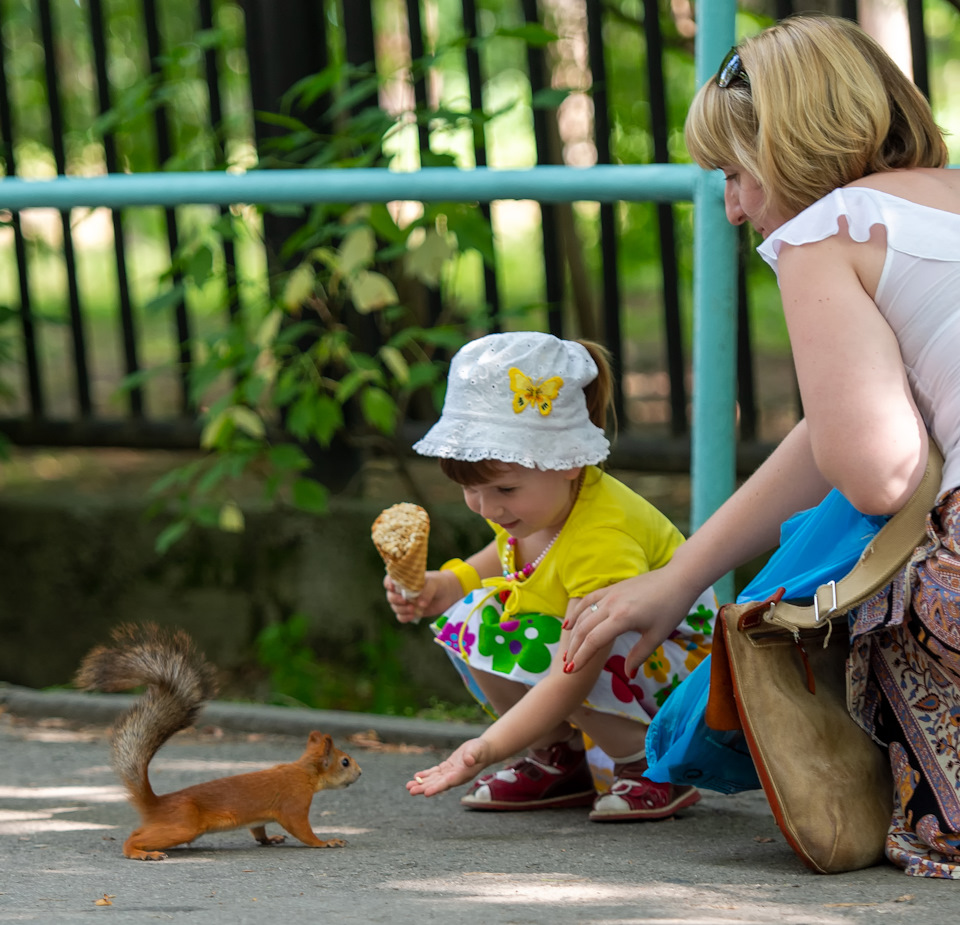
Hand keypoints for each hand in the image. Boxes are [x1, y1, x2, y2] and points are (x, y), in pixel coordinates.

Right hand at [384, 570, 460, 623]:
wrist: (447, 594)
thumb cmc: (438, 583)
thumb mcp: (433, 584)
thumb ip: (427, 592)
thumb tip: (420, 604)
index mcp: (404, 579)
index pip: (390, 580)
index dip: (388, 583)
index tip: (393, 588)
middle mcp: (402, 591)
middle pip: (390, 596)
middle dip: (395, 600)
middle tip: (405, 601)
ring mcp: (405, 602)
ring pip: (395, 607)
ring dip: (401, 610)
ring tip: (412, 610)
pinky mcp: (410, 612)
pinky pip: (401, 617)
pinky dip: (404, 618)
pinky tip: (412, 616)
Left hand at [406, 737, 492, 796]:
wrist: (483, 751)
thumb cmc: (482, 750)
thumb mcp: (478, 750)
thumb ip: (473, 755)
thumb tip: (468, 761)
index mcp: (462, 775)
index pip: (447, 783)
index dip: (437, 788)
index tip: (426, 793)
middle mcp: (455, 777)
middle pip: (437, 784)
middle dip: (424, 788)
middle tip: (411, 791)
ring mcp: (450, 773)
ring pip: (434, 780)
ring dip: (421, 783)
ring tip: (408, 786)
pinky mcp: (448, 768)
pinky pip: (435, 773)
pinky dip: (426, 775)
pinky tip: (417, 777)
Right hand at [564, 568, 697, 676]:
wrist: (677, 579)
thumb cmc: (671, 608)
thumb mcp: (657, 636)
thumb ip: (639, 656)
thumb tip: (629, 676)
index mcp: (623, 618)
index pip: (594, 641)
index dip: (581, 657)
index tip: (571, 671)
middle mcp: (611, 605)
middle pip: (584, 629)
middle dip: (574, 649)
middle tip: (567, 666)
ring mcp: (609, 594)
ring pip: (583, 615)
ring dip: (573, 634)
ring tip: (568, 651)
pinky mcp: (611, 588)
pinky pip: (588, 601)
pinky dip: (576, 613)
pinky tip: (569, 624)